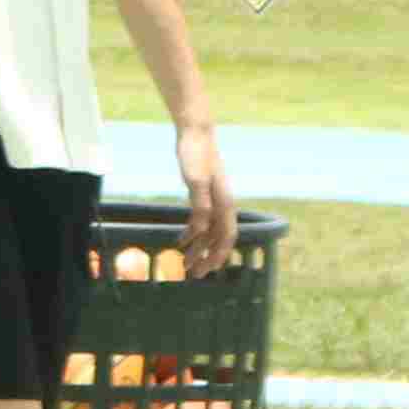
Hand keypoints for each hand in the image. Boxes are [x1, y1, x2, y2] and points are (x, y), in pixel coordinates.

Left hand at [176, 122, 235, 273]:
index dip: (219, 255)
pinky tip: (181, 241)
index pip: (227, 237)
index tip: (208, 271)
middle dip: (207, 258)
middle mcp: (223, 204)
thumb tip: (201, 230)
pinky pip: (201, 221)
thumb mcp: (196, 180)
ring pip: (209, 232)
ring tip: (184, 263)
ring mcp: (214, 200)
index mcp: (225, 203)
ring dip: (199, 249)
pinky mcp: (204, 195)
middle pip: (218, 239)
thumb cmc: (196, 154)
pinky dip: (192, 233)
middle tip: (193, 274)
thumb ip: (200, 205)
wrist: (195, 133)